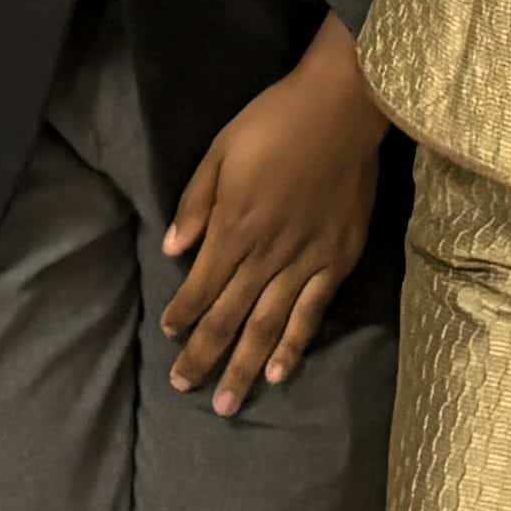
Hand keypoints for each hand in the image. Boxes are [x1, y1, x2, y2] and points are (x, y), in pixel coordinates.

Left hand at [158, 16, 387, 412]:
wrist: (341, 107)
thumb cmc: (274, 121)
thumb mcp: (220, 151)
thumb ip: (196, 204)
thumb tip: (172, 250)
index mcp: (234, 227)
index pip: (200, 286)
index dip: (183, 314)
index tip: (169, 336)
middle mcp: (267, 254)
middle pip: (229, 316)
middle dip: (204, 356)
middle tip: (184, 388)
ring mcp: (305, 261)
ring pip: (268, 326)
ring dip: (243, 366)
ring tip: (227, 403)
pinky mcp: (337, 260)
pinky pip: (311, 312)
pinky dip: (293, 345)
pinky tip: (277, 372)